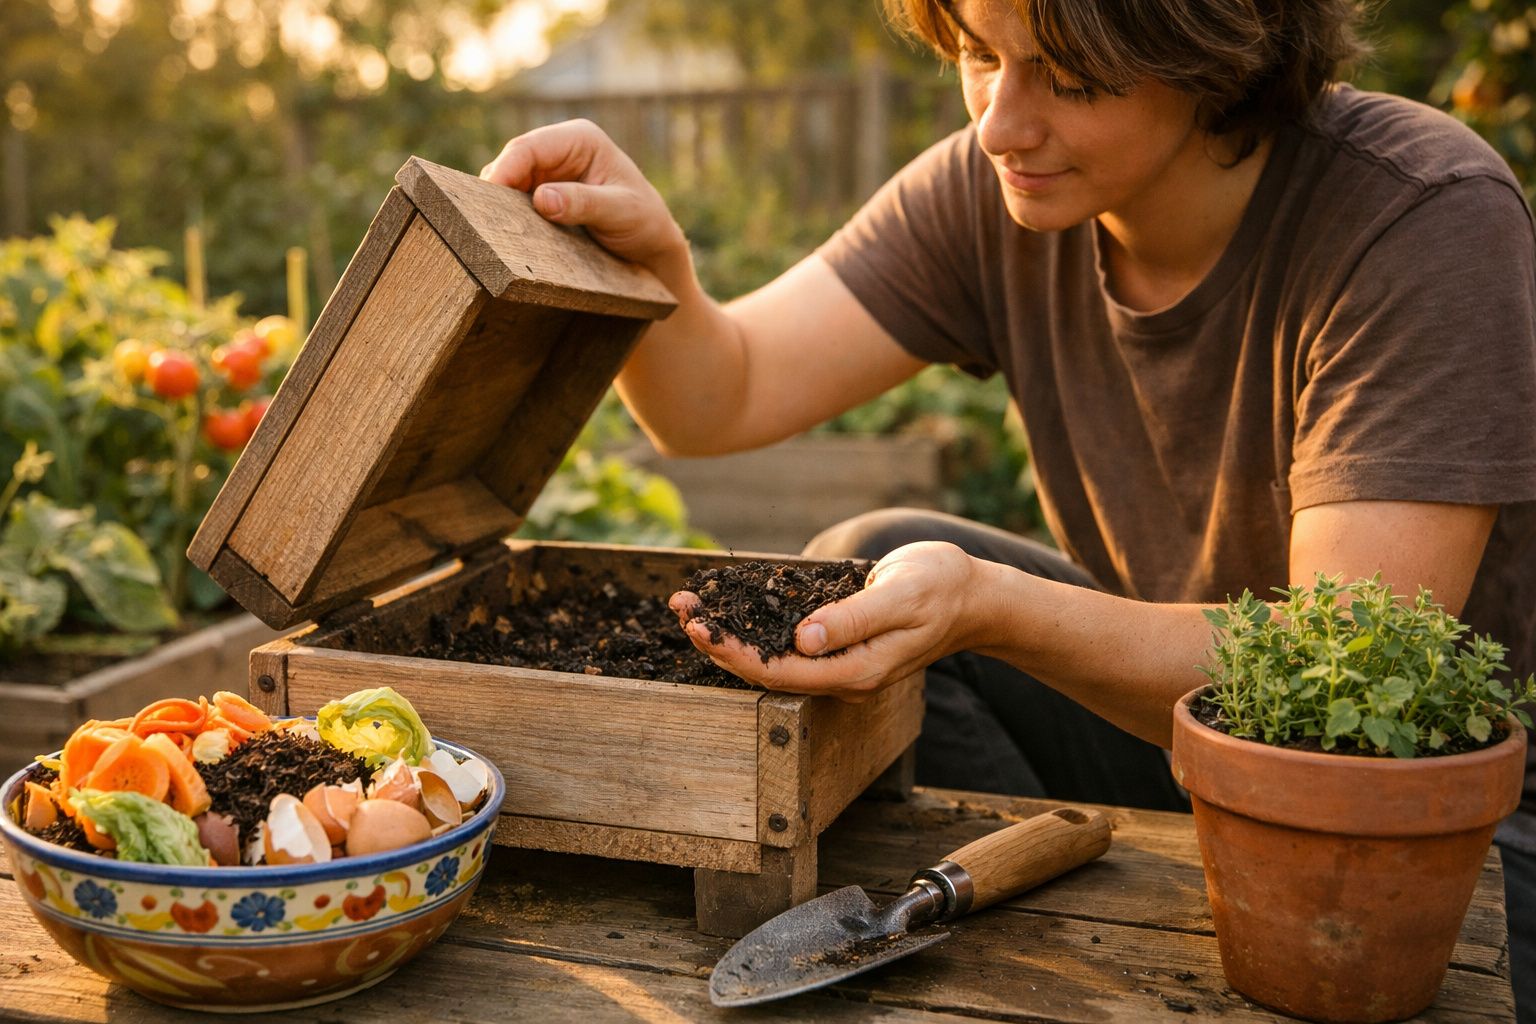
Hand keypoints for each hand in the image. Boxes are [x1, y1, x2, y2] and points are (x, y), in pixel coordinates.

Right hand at [480, 119, 689, 279]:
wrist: (652, 246)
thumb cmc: (645, 222)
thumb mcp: (620, 213)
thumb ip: (583, 203)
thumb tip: (541, 199)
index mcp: (580, 139)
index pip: (528, 148)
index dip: (504, 171)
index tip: (487, 199)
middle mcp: (560, 150)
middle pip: (512, 163)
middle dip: (496, 190)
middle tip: (482, 221)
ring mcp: (550, 172)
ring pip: (508, 182)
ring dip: (500, 205)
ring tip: (492, 231)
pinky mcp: (544, 194)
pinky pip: (515, 201)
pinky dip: (508, 216)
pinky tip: (505, 234)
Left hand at [668, 542, 980, 700]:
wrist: (974, 596)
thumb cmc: (942, 587)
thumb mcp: (901, 595)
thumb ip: (854, 619)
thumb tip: (804, 638)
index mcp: (856, 671)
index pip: (779, 671)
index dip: (733, 652)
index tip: (699, 626)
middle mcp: (843, 677)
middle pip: (766, 670)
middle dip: (719, 643)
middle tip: (680, 610)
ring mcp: (840, 665)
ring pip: (772, 659)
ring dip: (730, 636)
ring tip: (691, 608)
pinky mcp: (838, 647)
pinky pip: (786, 645)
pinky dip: (753, 628)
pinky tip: (729, 610)